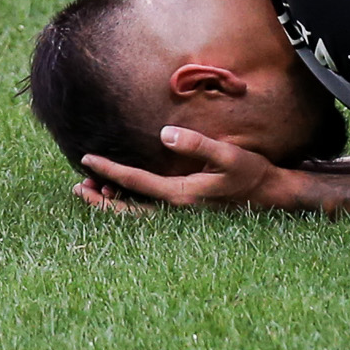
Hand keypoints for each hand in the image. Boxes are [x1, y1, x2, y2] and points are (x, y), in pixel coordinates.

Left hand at [78, 126, 279, 210]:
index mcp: (181, 195)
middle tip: (78, 187)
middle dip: (100, 199)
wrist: (271, 197)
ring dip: (113, 204)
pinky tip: (122, 195)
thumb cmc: (251, 174)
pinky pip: (149, 213)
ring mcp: (181, 215)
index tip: (86, 158)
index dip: (109, 169)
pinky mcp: (186, 212)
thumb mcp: (228, 155)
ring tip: (92, 191)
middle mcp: (176, 210)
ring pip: (136, 215)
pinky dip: (130, 205)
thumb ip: (197, 144)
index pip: (135, 182)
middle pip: (128, 210)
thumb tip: (164, 133)